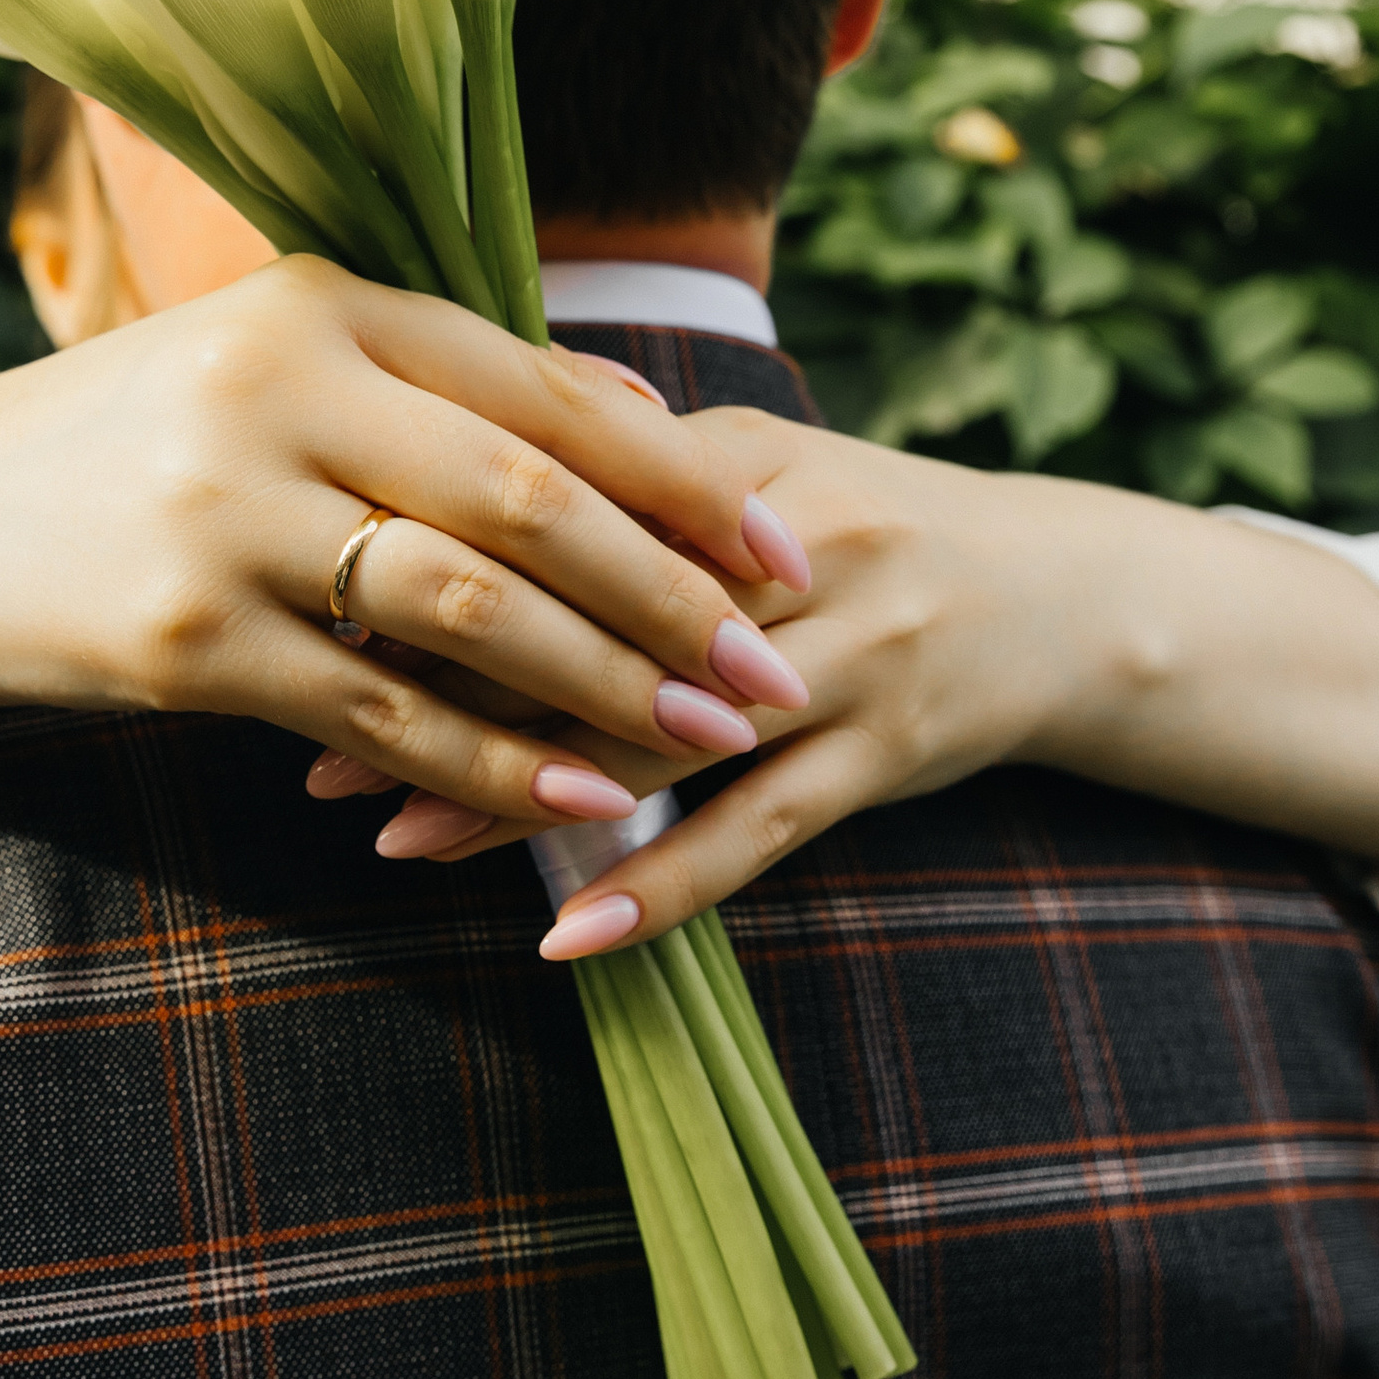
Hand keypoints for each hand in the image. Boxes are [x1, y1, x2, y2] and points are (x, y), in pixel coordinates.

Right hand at [0, 264, 814, 870]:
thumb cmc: (114, 449)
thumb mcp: (259, 370)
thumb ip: (424, 385)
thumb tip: (625, 419)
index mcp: (318, 302)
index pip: (544, 391)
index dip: (681, 477)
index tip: (778, 548)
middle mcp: (277, 388)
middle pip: (530, 499)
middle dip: (674, 595)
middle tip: (773, 666)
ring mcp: (226, 512)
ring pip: (469, 608)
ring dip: (606, 685)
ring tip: (703, 743)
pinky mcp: (184, 634)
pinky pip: (377, 711)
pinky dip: (489, 763)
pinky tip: (572, 805)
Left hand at [333, 415, 1378, 956]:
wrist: (1063, 595)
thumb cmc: (867, 528)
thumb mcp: (754, 467)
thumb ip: (619, 455)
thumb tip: (436, 440)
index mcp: (737, 463)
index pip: (563, 504)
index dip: (435, 551)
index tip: (318, 594)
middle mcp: (791, 554)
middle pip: (594, 619)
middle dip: (447, 682)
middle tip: (314, 736)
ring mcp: (844, 661)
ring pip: (660, 733)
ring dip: (519, 788)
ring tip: (394, 833)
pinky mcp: (884, 756)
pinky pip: (757, 836)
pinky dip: (662, 889)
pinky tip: (566, 937)